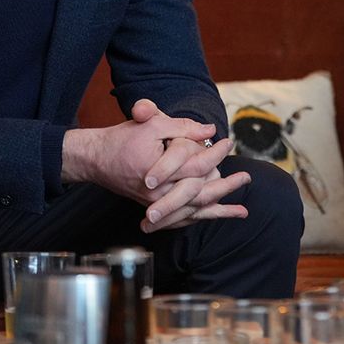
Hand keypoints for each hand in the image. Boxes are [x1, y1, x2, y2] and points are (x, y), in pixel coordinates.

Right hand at [62, 99, 249, 228]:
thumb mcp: (151, 123)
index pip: (196, 164)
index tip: (228, 142)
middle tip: (246, 177)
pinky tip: (220, 219)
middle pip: (200, 193)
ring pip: (194, 210)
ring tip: (242, 210)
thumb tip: (210, 129)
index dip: (215, 153)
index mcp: (160, 171)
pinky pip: (183, 219)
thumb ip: (181, 126)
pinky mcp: (156, 209)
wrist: (97, 160)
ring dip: (219, 209)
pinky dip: (203, 218)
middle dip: (226, 186)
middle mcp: (160, 192)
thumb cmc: (123, 139)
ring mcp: (157, 204)